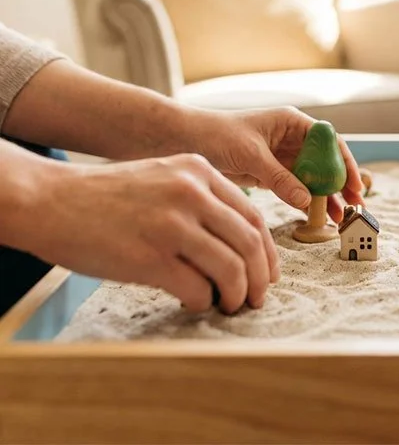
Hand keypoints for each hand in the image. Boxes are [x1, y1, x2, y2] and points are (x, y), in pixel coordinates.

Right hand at [15, 154, 276, 313]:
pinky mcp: (150, 257)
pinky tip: (194, 303)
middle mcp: (192, 193)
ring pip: (232, 269)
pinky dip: (203, 302)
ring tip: (230, 305)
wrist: (51, 200)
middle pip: (251, 243)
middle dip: (260, 278)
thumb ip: (202, 200)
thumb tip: (238, 244)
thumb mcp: (164, 177)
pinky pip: (197, 289)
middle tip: (256, 298)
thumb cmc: (108, 196)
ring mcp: (172, 224)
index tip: (269, 273)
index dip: (268, 251)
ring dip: (236, 294)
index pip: (253, 216)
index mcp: (199, 171)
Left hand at [193, 106, 364, 221]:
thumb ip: (280, 177)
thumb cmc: (216, 135)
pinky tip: (317, 216)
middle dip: (341, 184)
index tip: (355, 184)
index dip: (345, 163)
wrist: (184, 141)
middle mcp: (292, 139)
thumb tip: (307, 199)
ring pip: (314, 178)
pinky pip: (297, 188)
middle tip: (355, 206)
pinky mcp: (272, 174)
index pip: (329, 142)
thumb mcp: (250, 155)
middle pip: (326, 162)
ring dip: (327, 197)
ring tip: (339, 218)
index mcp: (291, 123)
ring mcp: (283, 157)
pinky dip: (307, 202)